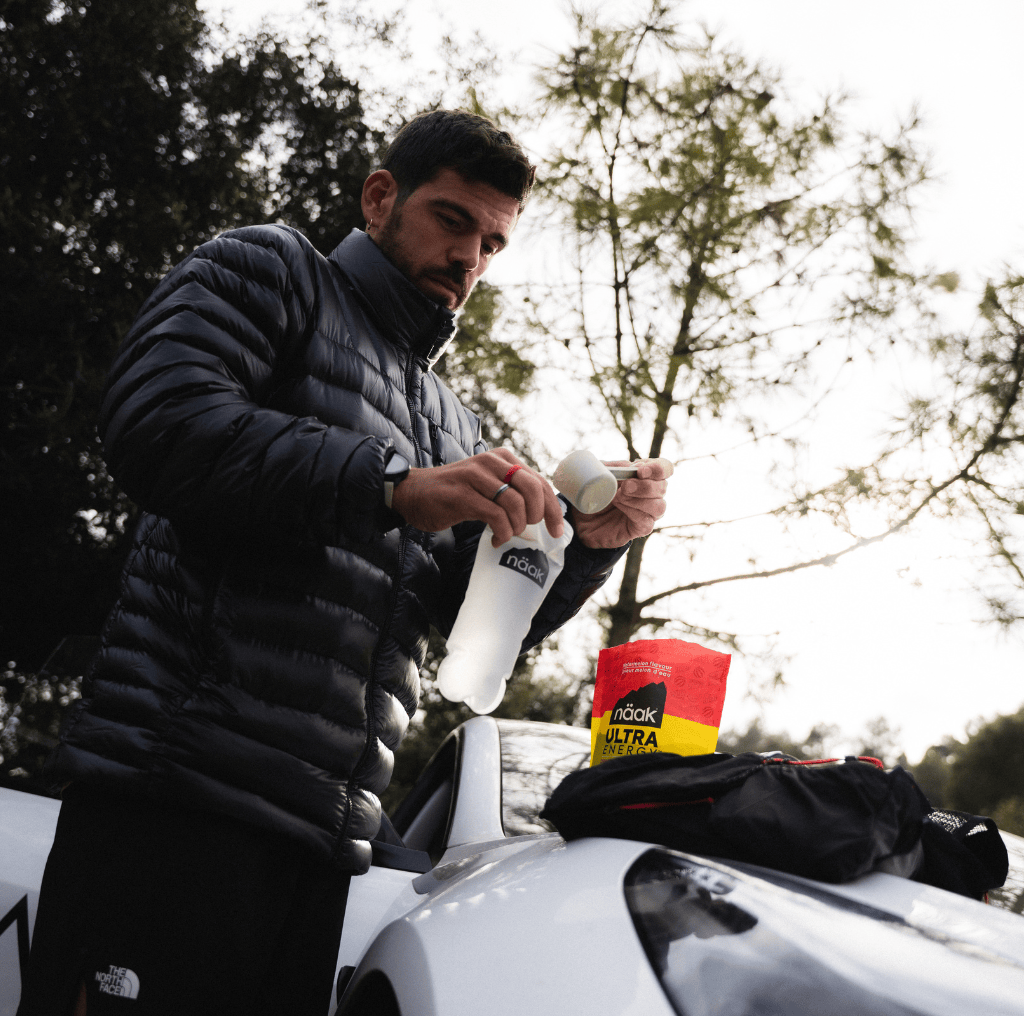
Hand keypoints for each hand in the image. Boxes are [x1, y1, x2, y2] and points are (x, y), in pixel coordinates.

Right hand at [390, 448, 563, 546]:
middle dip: (537, 517)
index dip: (553, 509)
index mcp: (503, 458)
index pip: (540, 481)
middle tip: (525, 530)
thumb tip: (543, 513)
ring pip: (516, 504)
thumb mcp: (488, 485)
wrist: (413, 493)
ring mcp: (476, 477)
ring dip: (516, 527)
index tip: (557, 530)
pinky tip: (496, 539)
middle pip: (534, 490)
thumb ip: (512, 491)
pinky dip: (502, 533)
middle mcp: (492, 462)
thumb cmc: (455, 493)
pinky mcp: (462, 495)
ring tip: (506, 534)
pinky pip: (496, 517)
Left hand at [571, 458, 671, 549]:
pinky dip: (633, 512)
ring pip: (659, 506)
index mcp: (646, 476)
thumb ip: (615, 467)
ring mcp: (648, 512)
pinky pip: (647, 521)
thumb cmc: (594, 492)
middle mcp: (652, 494)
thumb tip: (630, 466)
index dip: (658, 468)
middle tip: (625, 486)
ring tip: (618, 497)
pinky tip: (620, 507)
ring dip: (639, 500)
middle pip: (663, 487)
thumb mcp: (600, 473)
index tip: (640, 470)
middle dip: (644, 486)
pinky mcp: (642, 528)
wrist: (581, 518)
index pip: (665, 468)